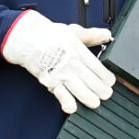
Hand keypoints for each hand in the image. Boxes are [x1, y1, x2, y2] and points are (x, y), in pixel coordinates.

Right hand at [1, 12, 116, 113]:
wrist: (28, 39)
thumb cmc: (49, 35)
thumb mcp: (74, 31)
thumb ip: (92, 35)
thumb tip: (107, 35)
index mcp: (78, 50)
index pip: (97, 67)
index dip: (106, 76)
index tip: (110, 82)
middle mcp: (71, 63)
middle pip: (91, 79)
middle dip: (101, 89)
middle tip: (107, 94)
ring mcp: (61, 73)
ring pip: (78, 88)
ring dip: (88, 97)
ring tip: (95, 103)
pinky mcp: (50, 81)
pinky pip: (60, 93)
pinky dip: (66, 102)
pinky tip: (72, 108)